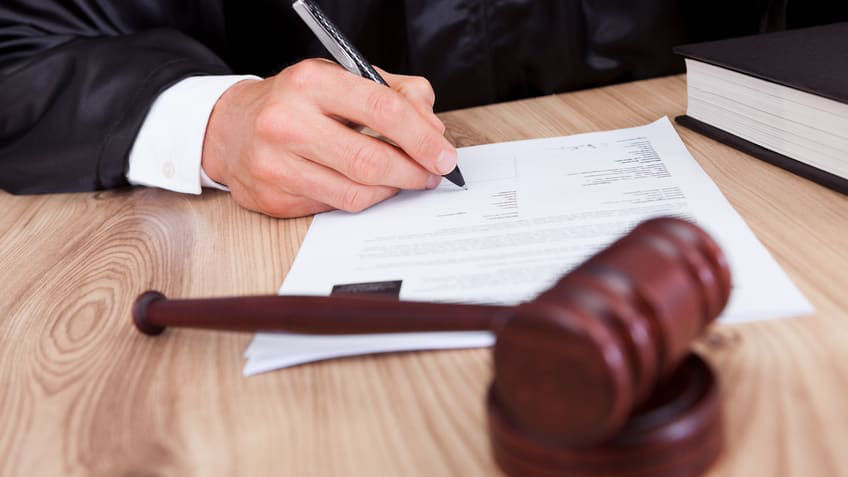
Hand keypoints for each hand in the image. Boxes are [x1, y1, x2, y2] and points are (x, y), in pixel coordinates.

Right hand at [201, 59, 456, 216]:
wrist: (229, 128)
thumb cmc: (295, 102)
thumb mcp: (341, 78)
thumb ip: (394, 92)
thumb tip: (433, 127)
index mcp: (311, 81)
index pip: (383, 110)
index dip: (423, 137)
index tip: (444, 154)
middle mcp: (288, 122)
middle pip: (371, 160)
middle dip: (413, 171)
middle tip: (431, 174)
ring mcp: (276, 164)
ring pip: (356, 192)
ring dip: (392, 190)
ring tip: (404, 180)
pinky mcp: (273, 197)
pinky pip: (336, 207)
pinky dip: (362, 199)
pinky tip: (368, 186)